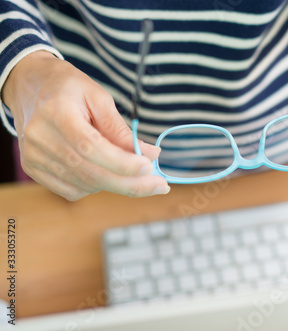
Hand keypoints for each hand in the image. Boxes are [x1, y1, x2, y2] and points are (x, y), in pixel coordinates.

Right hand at [2, 51, 169, 200]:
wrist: (29, 86)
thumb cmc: (69, 89)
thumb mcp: (99, 97)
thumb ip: (121, 129)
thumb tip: (151, 155)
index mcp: (57, 113)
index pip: (91, 147)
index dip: (122, 162)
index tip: (150, 166)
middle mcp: (40, 138)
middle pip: (90, 173)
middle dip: (130, 184)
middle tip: (160, 185)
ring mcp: (33, 157)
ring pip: (85, 185)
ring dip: (117, 184)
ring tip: (135, 172)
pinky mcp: (33, 170)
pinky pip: (73, 191)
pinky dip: (96, 186)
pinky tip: (106, 171)